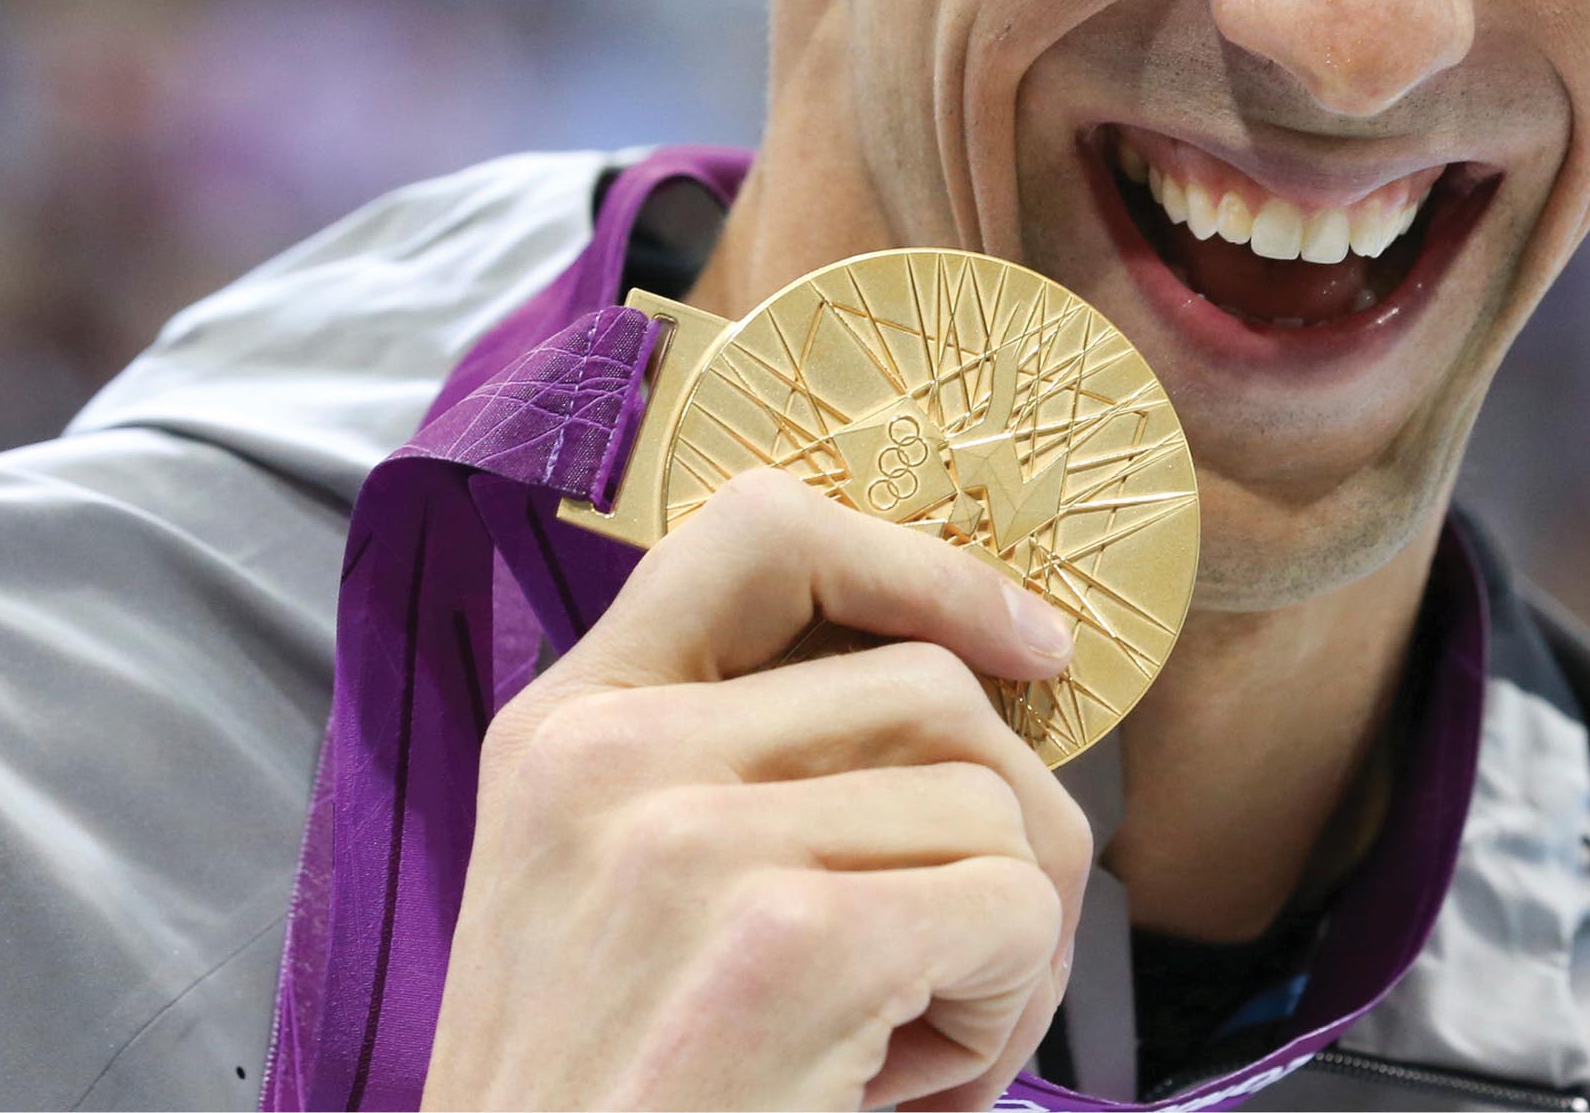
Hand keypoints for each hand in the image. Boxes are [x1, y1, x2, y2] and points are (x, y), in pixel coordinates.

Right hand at [426, 470, 1091, 1109]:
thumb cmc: (614, 1109)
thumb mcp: (618, 901)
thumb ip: (741, 774)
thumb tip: (978, 691)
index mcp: (565, 729)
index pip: (760, 533)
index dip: (921, 564)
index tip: (1023, 643)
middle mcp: (609, 759)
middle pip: (932, 689)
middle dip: (996, 830)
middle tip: (940, 974)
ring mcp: (686, 844)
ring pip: (991, 804)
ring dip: (1000, 944)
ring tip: (900, 1052)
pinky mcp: (783, 947)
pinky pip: (1010, 908)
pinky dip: (1005, 1015)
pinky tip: (904, 1091)